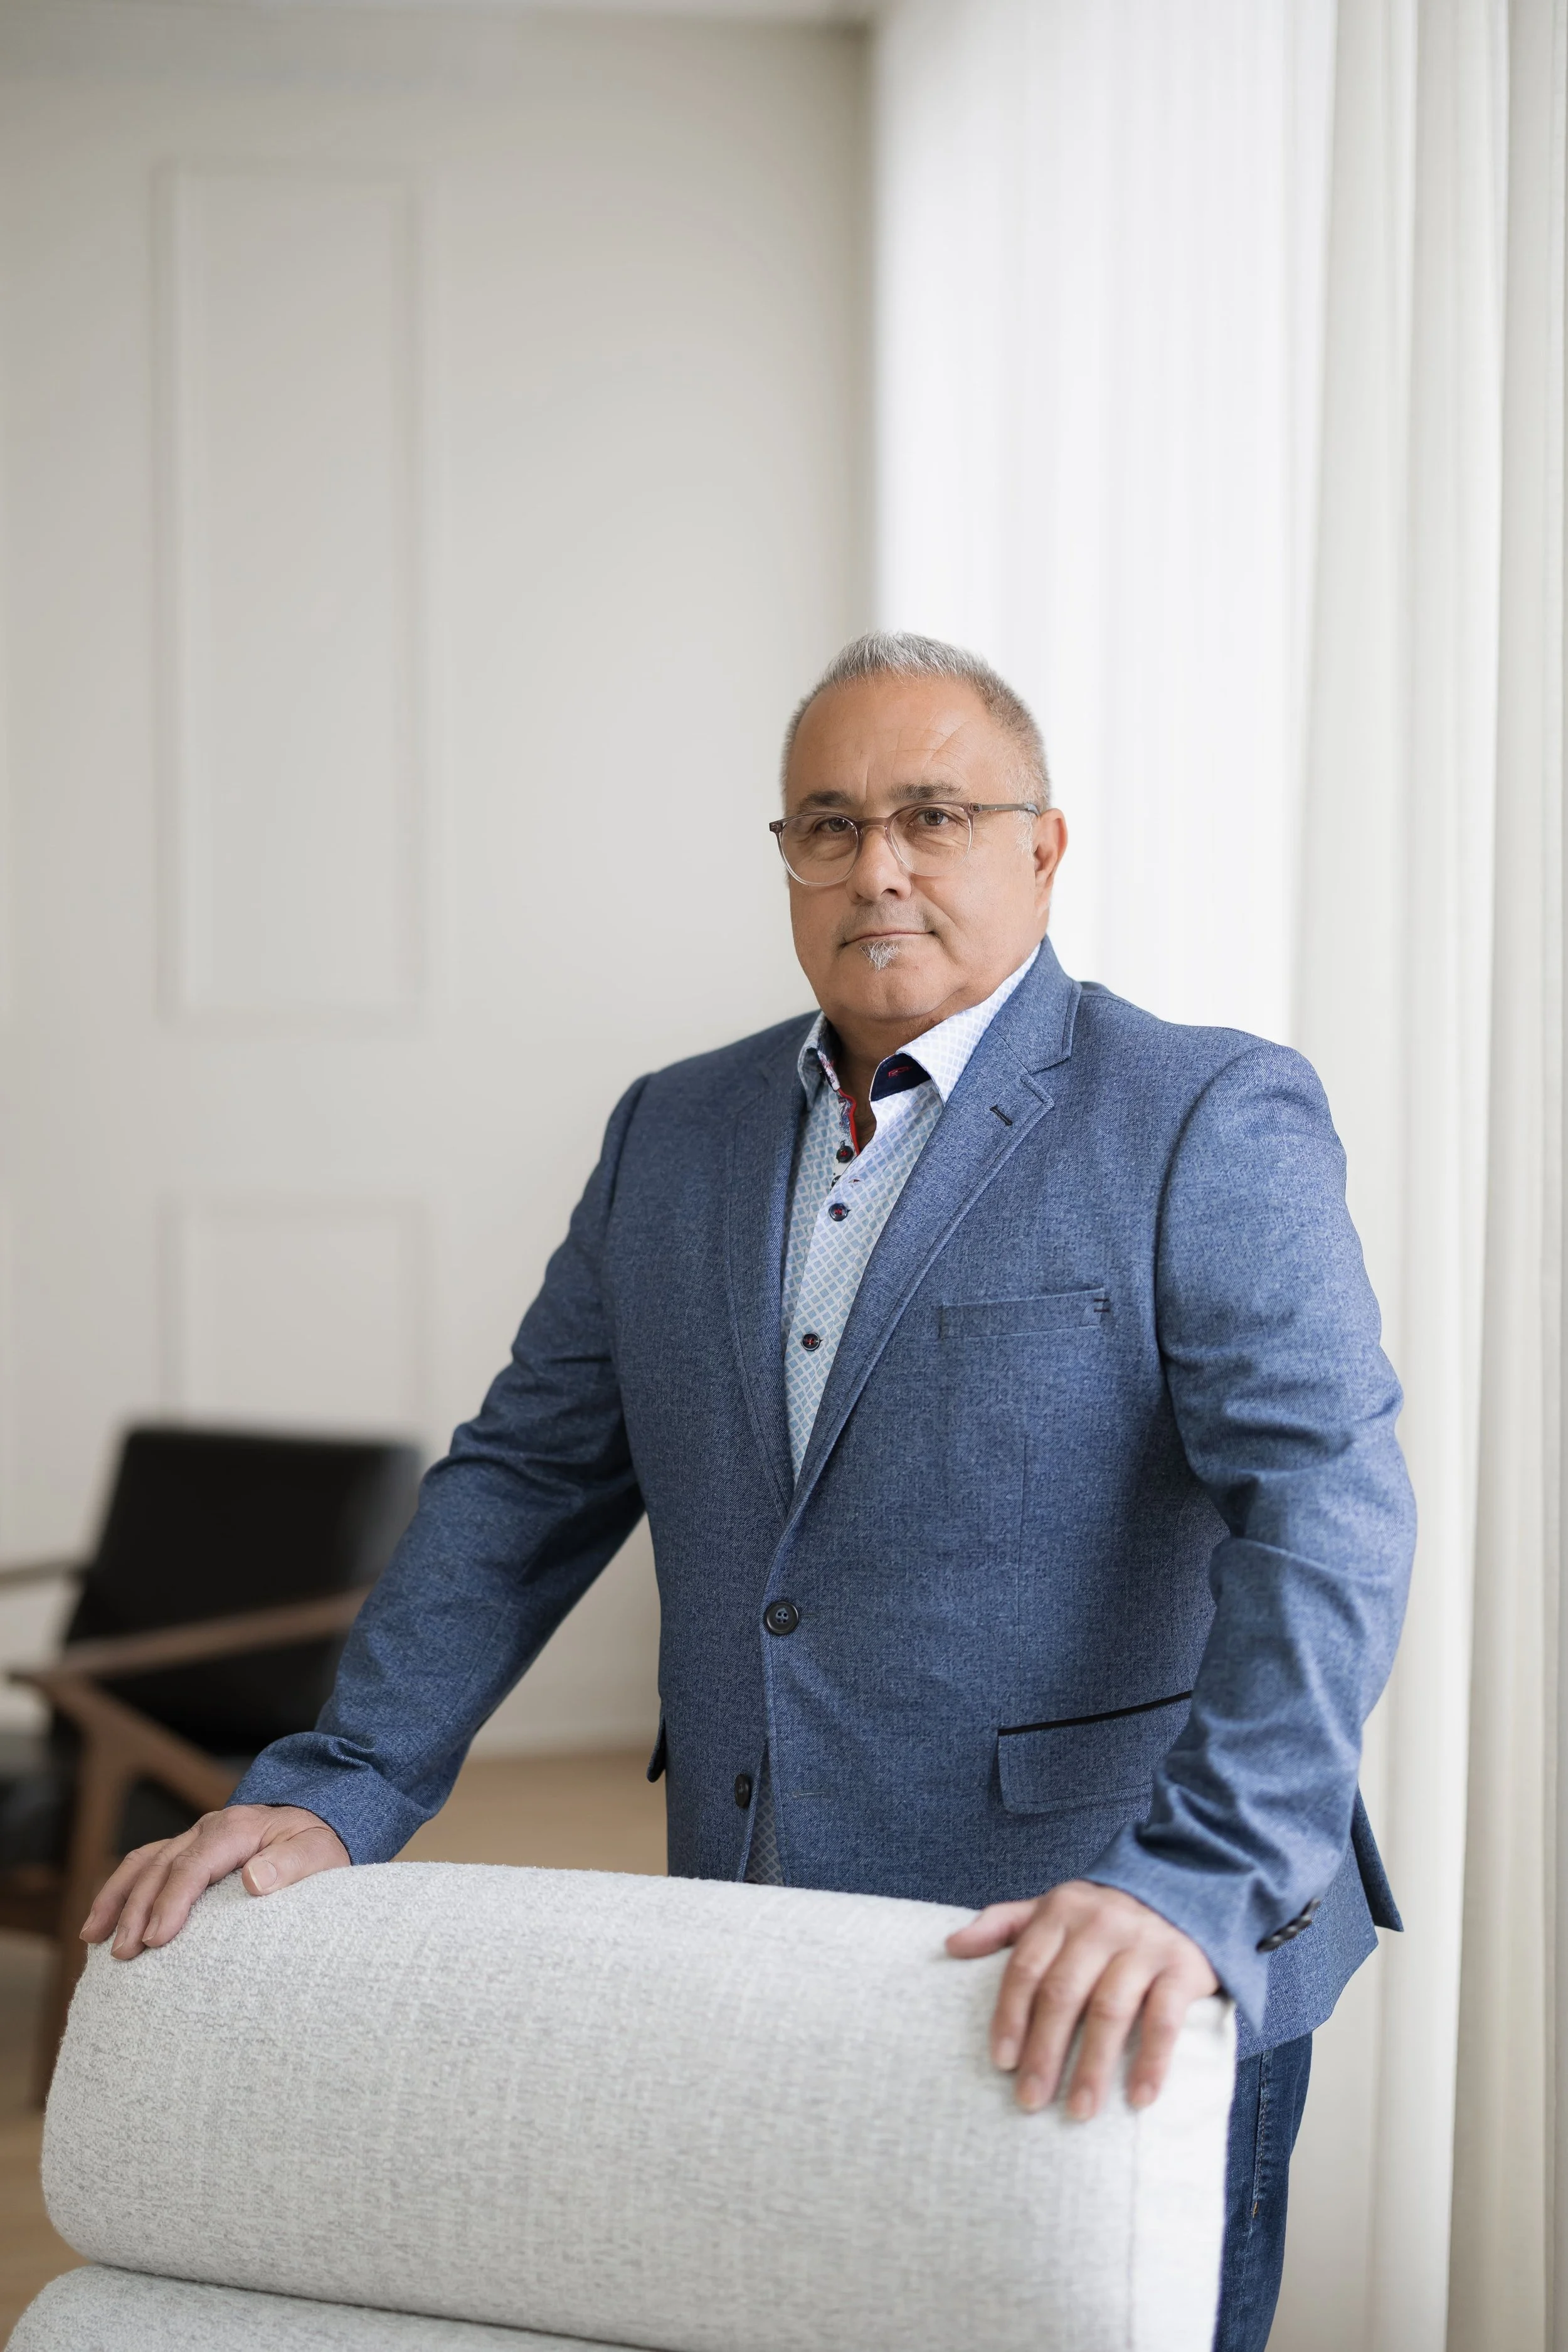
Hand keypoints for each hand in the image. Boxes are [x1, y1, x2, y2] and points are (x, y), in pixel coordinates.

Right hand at [81, 1804, 349, 1958]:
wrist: (316, 1821)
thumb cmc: (317, 1844)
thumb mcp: (319, 1852)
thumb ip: (292, 1864)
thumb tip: (255, 1880)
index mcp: (236, 1828)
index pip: (193, 1865)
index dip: (171, 1902)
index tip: (157, 1940)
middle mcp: (207, 1829)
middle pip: (161, 1868)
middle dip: (137, 1910)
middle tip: (125, 1954)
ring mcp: (193, 1837)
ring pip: (143, 1864)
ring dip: (116, 1899)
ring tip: (94, 1938)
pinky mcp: (187, 1850)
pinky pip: (145, 1865)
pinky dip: (120, 1890)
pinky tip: (102, 1921)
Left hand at [946, 1879, 1218, 2119]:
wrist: (1180, 1888)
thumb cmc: (1101, 1915)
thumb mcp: (1051, 1909)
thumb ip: (1002, 1924)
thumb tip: (950, 1946)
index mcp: (1061, 1911)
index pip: (1026, 1967)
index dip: (1010, 2016)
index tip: (1001, 2063)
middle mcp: (1100, 1924)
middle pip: (1063, 1993)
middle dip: (1044, 2052)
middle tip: (1030, 2101)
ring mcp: (1143, 1945)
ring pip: (1110, 2010)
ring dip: (1093, 2066)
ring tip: (1078, 2111)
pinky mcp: (1182, 1967)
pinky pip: (1164, 2019)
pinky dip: (1152, 2060)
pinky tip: (1138, 2098)